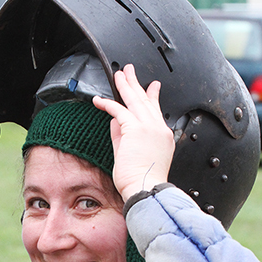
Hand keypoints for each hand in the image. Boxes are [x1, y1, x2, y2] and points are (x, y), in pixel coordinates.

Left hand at [93, 64, 174, 201]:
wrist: (146, 189)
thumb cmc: (142, 181)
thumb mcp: (131, 155)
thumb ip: (122, 137)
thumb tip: (114, 123)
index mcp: (162, 136)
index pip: (156, 111)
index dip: (152, 97)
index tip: (152, 88)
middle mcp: (158, 129)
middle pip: (146, 100)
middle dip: (136, 84)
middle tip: (129, 71)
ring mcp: (149, 127)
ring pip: (135, 100)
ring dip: (125, 86)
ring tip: (118, 75)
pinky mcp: (136, 129)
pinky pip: (120, 111)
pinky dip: (108, 104)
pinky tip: (99, 101)